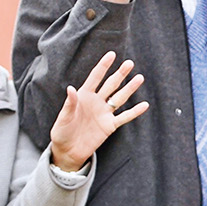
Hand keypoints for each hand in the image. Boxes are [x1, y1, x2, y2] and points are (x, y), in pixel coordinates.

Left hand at [49, 53, 149, 167]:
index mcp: (83, 96)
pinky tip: (144, 105)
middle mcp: (96, 102)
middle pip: (111, 85)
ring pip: (119, 98)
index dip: (103, 66)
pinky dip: (134, 112)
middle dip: (120, 74)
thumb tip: (71, 88)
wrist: (68, 151)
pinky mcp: (109, 126)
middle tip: (130, 63)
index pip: (95, 77)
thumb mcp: (63, 118)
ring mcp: (104, 113)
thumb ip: (69, 104)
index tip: (112, 54)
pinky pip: (124, 117)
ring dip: (129, 88)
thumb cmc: (62, 132)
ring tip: (139, 78)